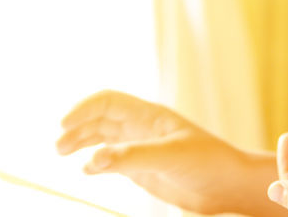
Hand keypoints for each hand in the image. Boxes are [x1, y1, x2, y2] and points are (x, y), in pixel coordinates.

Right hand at [55, 89, 249, 214]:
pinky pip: (110, 159)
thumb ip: (132, 157)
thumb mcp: (170, 156)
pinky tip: (87, 169)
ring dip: (81, 142)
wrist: (228, 185)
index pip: (109, 102)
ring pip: (102, 138)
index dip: (84, 109)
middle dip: (77, 127)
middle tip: (59, 147)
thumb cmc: (208, 162)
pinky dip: (94, 161)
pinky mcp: (142, 168)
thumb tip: (93, 160)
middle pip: (100, 119)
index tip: (63, 126)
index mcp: (150, 115)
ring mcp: (141, 148)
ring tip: (62, 152)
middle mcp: (143, 128)